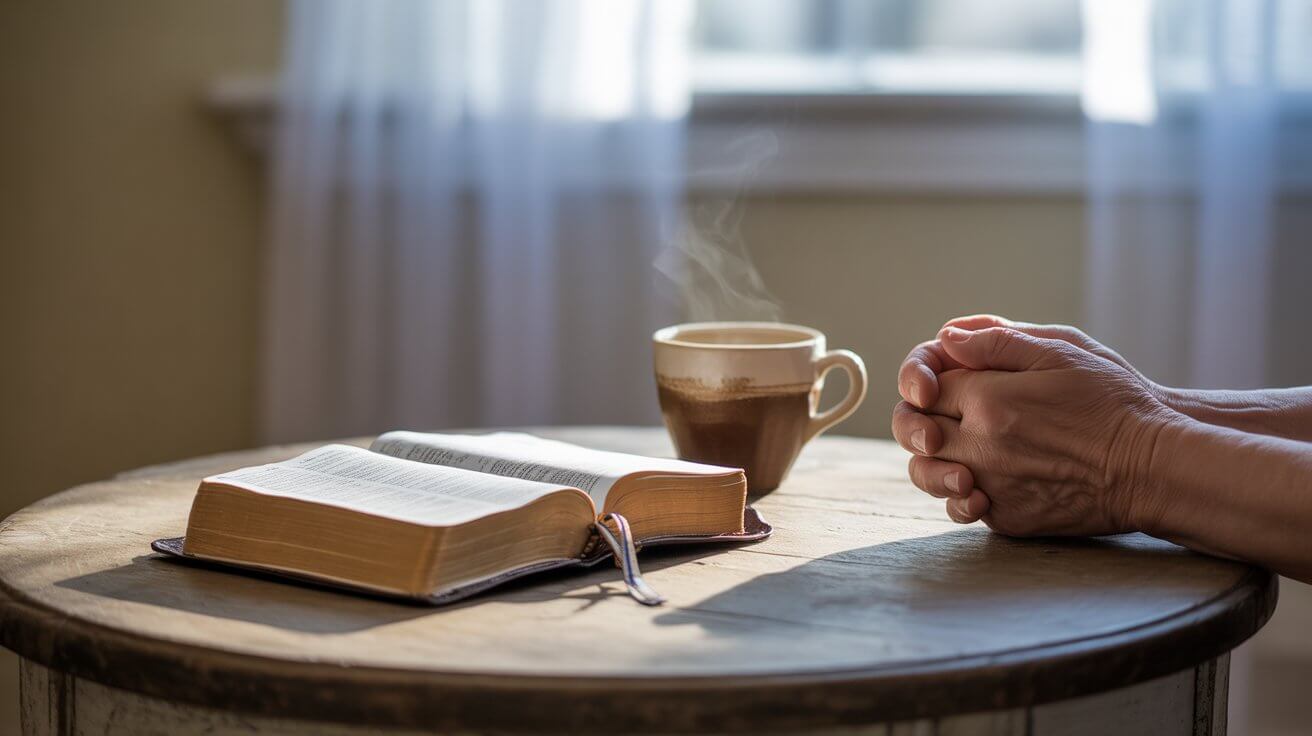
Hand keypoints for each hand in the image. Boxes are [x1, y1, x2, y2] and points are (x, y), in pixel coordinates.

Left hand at [891, 326, 1178, 535]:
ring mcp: (991, 486)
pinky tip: (979, 480)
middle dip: (922, 418)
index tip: (947, 380)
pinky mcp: (1007, 519)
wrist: (1152, 468)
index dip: (931, 378)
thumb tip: (946, 338)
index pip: (928, 385)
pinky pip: (962, 506)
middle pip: (918, 429)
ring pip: (928, 474)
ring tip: (954, 449)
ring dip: (932, 460)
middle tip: (942, 414)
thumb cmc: (1114, 403)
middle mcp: (980, 445)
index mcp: (988, 399)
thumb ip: (997, 342)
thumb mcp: (1062, 351)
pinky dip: (961, 493)